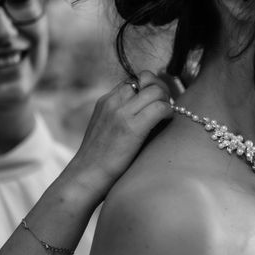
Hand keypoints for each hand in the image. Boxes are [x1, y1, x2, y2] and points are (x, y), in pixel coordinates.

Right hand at [68, 71, 172, 200]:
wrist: (86, 176)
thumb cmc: (98, 159)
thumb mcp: (104, 128)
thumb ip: (120, 115)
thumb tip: (144, 111)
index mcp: (106, 101)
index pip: (134, 80)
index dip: (149, 87)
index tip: (155, 100)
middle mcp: (113, 102)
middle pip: (146, 79)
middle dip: (161, 90)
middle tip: (165, 106)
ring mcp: (121, 113)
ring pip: (156, 90)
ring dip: (166, 100)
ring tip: (165, 116)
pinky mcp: (132, 128)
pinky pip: (160, 107)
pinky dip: (168, 112)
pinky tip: (166, 123)